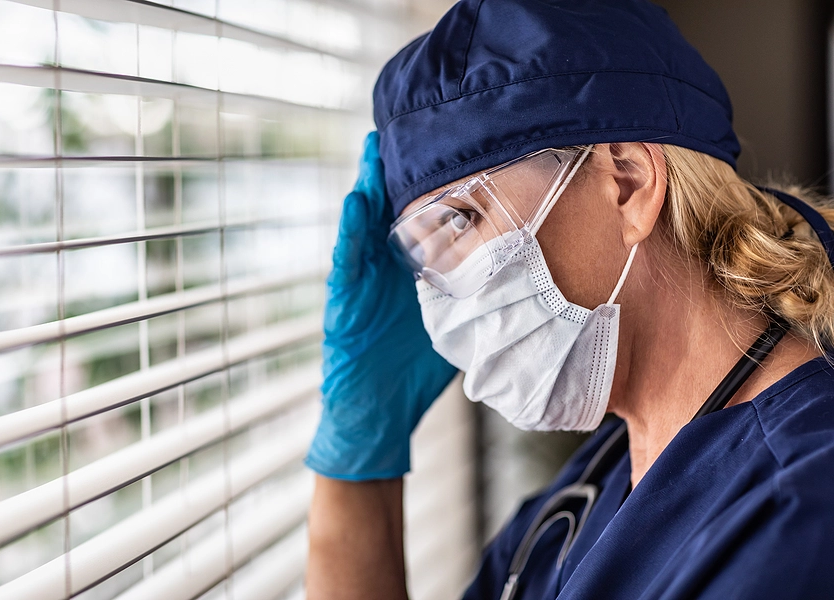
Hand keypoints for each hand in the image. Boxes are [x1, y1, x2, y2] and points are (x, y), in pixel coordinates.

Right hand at [305, 132, 456, 479]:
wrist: (379, 415)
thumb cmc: (416, 373)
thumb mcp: (456, 328)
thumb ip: (480, 302)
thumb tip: (535, 286)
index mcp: (413, 273)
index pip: (426, 221)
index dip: (437, 186)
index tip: (455, 147)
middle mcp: (385, 270)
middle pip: (392, 213)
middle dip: (400, 172)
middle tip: (413, 126)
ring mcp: (360, 283)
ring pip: (363, 227)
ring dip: (367, 187)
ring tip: (375, 148)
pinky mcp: (341, 303)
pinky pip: (345, 262)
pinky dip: (349, 233)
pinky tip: (356, 202)